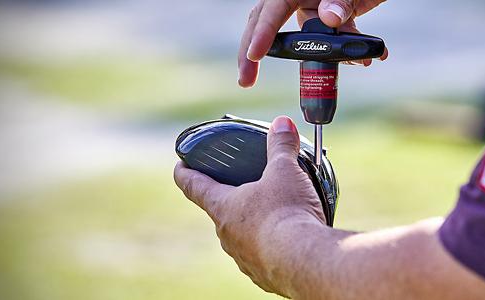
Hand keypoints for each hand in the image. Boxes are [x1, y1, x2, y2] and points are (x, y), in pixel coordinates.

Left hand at [174, 116, 325, 296]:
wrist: (304, 261)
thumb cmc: (287, 213)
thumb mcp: (285, 171)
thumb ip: (281, 146)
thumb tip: (281, 123)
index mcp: (223, 207)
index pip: (194, 186)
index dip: (185, 173)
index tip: (180, 166)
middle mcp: (227, 234)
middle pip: (220, 212)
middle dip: (230, 199)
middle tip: (244, 186)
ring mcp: (243, 258)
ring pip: (241, 236)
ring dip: (252, 225)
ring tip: (274, 215)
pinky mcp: (262, 274)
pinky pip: (261, 256)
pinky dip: (270, 246)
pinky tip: (286, 240)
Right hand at [238, 0, 388, 87]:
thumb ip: (341, 1)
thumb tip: (330, 18)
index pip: (271, 10)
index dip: (261, 33)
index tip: (255, 55)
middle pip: (265, 25)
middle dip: (253, 54)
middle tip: (246, 80)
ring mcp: (311, 10)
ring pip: (300, 40)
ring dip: (317, 60)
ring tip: (331, 76)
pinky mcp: (325, 22)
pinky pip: (327, 42)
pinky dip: (344, 54)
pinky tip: (364, 59)